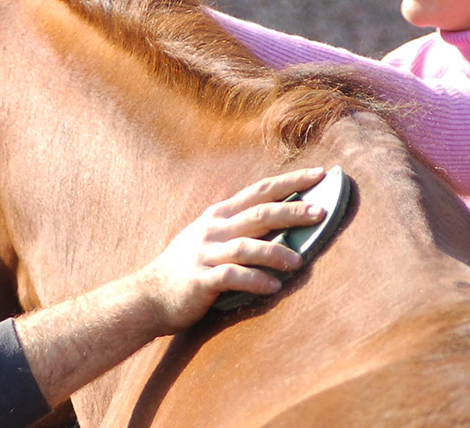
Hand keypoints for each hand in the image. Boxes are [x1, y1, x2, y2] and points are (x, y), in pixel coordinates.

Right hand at [133, 167, 327, 332]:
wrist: (149, 296)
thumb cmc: (188, 267)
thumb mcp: (210, 237)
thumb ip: (239, 226)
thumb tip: (283, 219)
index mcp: (219, 215)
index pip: (260, 191)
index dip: (290, 181)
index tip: (320, 174)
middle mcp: (213, 229)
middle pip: (258, 214)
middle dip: (291, 211)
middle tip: (320, 212)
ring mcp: (205, 253)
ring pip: (247, 247)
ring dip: (276, 253)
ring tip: (299, 263)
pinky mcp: (201, 280)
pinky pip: (232, 277)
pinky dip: (255, 281)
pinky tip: (273, 287)